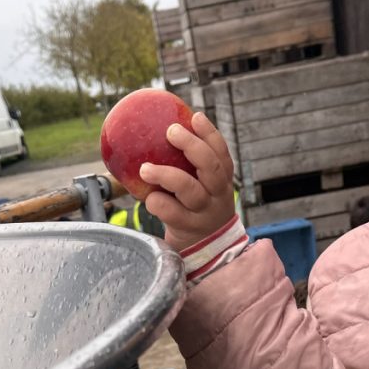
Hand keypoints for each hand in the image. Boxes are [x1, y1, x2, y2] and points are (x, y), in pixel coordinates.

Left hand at [141, 113, 235, 252]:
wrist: (207, 252)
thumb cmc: (198, 210)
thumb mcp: (204, 189)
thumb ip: (191, 168)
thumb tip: (156, 134)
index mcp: (223, 181)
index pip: (221, 153)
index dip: (210, 134)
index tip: (195, 117)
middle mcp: (217, 196)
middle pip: (211, 167)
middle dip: (191, 146)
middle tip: (171, 131)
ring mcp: (203, 213)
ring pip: (189, 189)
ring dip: (166, 175)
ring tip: (146, 168)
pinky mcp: (187, 229)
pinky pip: (170, 211)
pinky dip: (157, 202)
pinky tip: (148, 198)